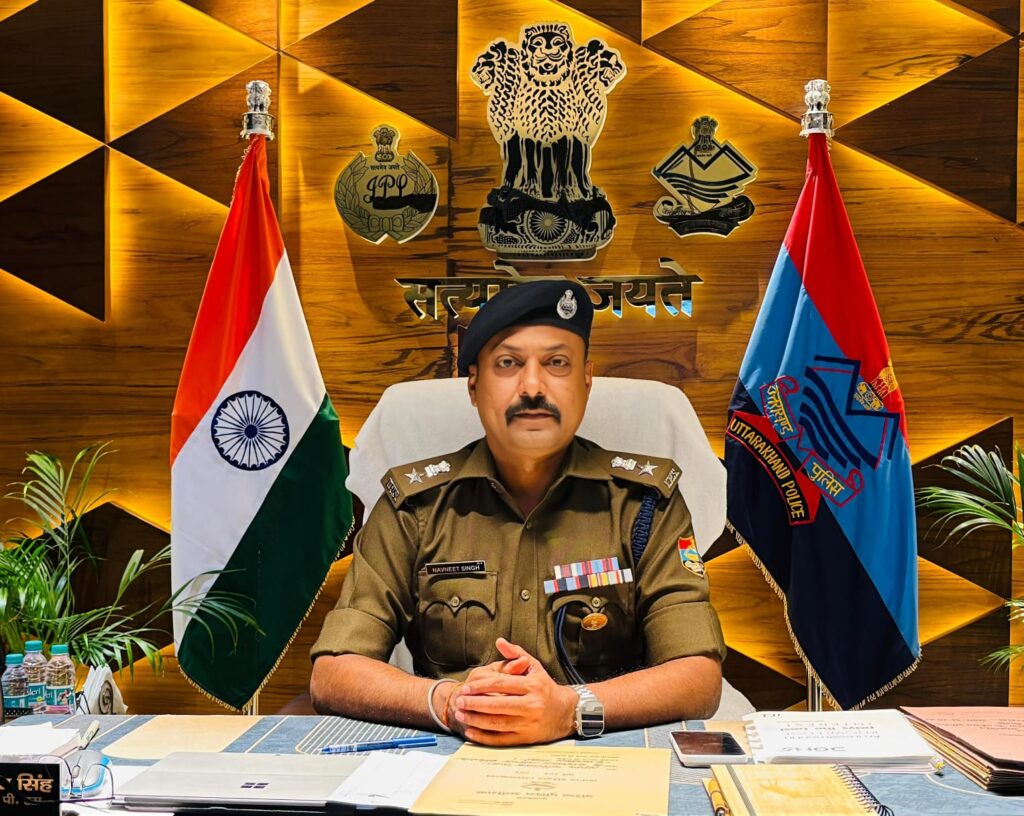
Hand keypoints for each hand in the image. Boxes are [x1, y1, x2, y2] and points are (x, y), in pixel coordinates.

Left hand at [449, 638, 578, 745]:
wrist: (564, 712)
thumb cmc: (545, 687)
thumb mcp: (534, 667)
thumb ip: (515, 653)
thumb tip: (499, 641)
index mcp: (532, 686)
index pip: (501, 684)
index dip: (480, 686)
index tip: (466, 688)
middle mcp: (531, 705)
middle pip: (497, 705)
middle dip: (474, 704)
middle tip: (459, 701)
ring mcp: (528, 723)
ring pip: (497, 723)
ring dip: (476, 720)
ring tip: (461, 714)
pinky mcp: (526, 738)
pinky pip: (501, 739)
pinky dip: (484, 737)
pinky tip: (471, 731)